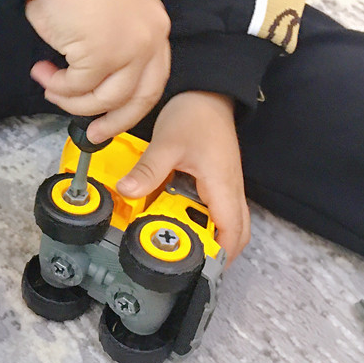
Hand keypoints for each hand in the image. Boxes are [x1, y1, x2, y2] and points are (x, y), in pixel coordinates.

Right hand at [25, 0, 170, 143]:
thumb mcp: (110, 18)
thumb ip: (117, 51)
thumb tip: (98, 91)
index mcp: (156, 26)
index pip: (155, 81)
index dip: (132, 107)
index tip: (111, 122)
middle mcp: (151, 37)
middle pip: (141, 98)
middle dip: (114, 122)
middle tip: (92, 134)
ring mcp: (131, 46)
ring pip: (106, 98)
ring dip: (73, 100)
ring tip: (50, 87)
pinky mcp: (103, 52)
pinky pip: (78, 87)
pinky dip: (57, 85)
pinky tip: (41, 71)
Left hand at [116, 91, 249, 262]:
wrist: (206, 92)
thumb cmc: (195, 115)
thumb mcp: (167, 143)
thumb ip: (148, 170)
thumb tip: (127, 192)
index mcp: (223, 185)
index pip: (232, 232)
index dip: (220, 256)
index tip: (200, 270)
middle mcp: (230, 189)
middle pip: (236, 234)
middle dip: (217, 253)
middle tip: (189, 262)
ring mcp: (226, 185)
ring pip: (228, 223)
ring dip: (210, 237)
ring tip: (181, 243)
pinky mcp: (217, 180)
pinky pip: (217, 209)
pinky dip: (203, 220)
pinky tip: (179, 218)